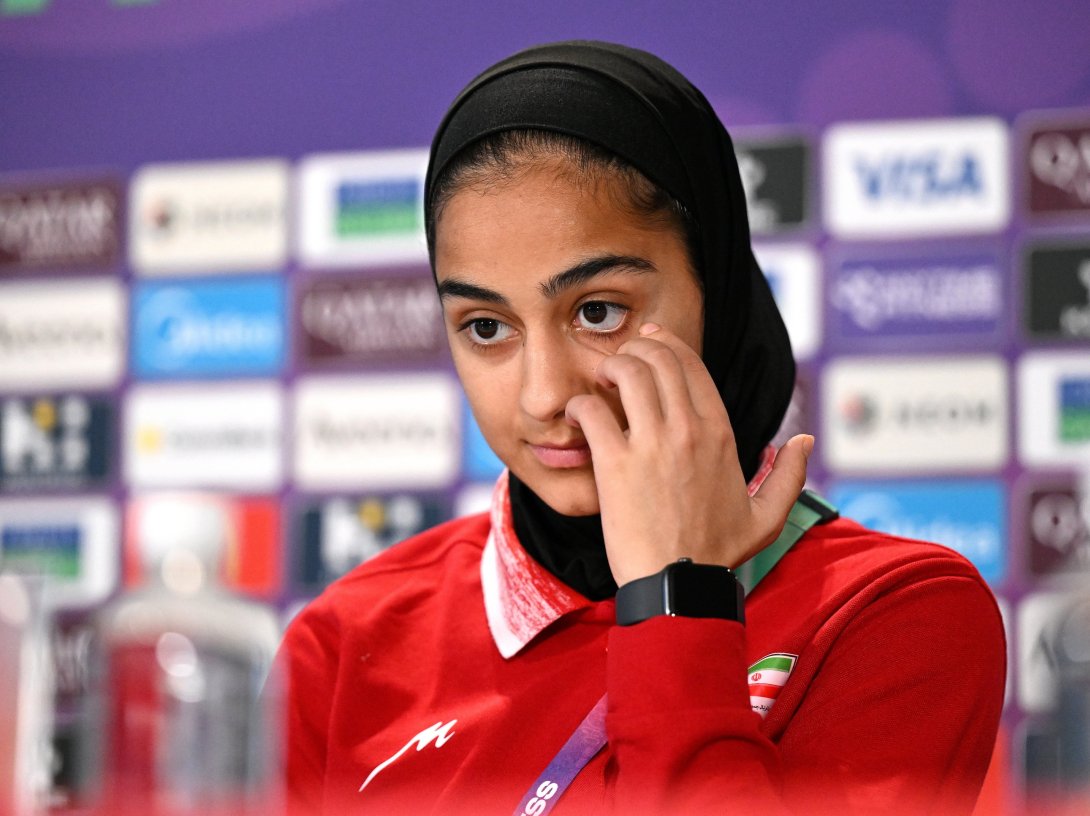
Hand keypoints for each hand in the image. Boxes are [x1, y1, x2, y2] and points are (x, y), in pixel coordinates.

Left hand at [564, 323, 812, 586]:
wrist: (679, 586)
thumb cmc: (717, 554)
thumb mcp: (767, 517)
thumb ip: (790, 475)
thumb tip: (805, 440)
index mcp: (721, 434)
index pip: (692, 365)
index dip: (667, 343)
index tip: (649, 339)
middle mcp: (689, 429)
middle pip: (658, 358)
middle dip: (635, 348)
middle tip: (619, 361)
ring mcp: (652, 444)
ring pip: (628, 372)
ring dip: (610, 366)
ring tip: (600, 381)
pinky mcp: (617, 464)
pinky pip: (592, 411)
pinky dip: (579, 405)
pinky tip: (577, 416)